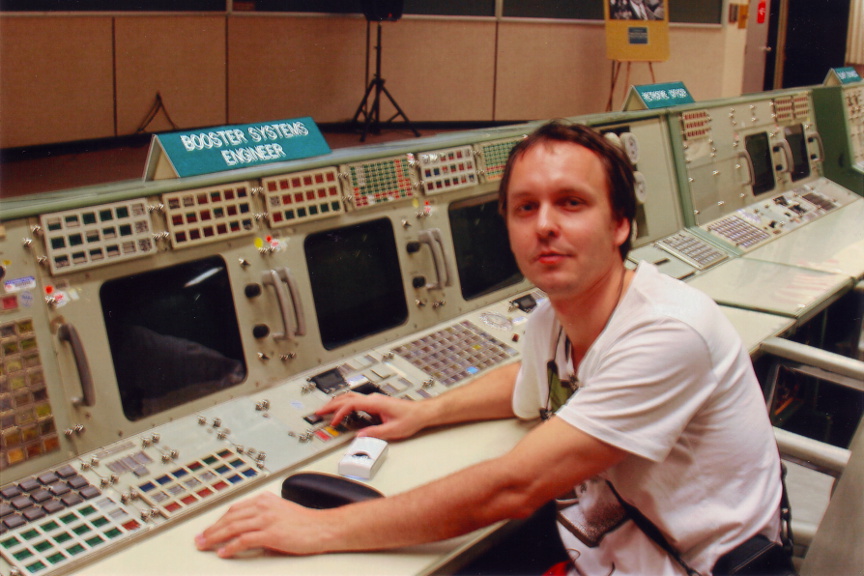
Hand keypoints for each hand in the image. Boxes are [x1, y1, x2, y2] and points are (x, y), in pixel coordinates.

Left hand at [195, 492, 327, 557]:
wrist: (323, 527)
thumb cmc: (306, 522)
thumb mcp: (282, 510)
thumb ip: (264, 514)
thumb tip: (248, 525)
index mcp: (265, 500)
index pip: (235, 509)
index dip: (219, 520)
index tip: (209, 529)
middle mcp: (264, 506)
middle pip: (230, 517)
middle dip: (211, 529)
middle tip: (200, 539)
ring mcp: (267, 519)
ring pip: (233, 527)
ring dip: (215, 538)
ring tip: (205, 545)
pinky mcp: (271, 533)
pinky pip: (244, 540)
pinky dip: (231, 546)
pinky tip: (223, 552)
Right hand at [317, 393, 430, 440]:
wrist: (421, 412)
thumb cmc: (411, 418)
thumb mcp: (393, 430)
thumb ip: (375, 433)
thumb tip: (360, 436)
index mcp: (376, 403)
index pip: (351, 403)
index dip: (340, 412)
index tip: (333, 422)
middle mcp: (374, 399)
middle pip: (347, 397)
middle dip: (331, 404)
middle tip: (319, 412)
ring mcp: (374, 400)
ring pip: (350, 397)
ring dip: (337, 403)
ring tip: (326, 410)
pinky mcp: (375, 403)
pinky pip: (355, 401)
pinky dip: (344, 404)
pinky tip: (341, 410)